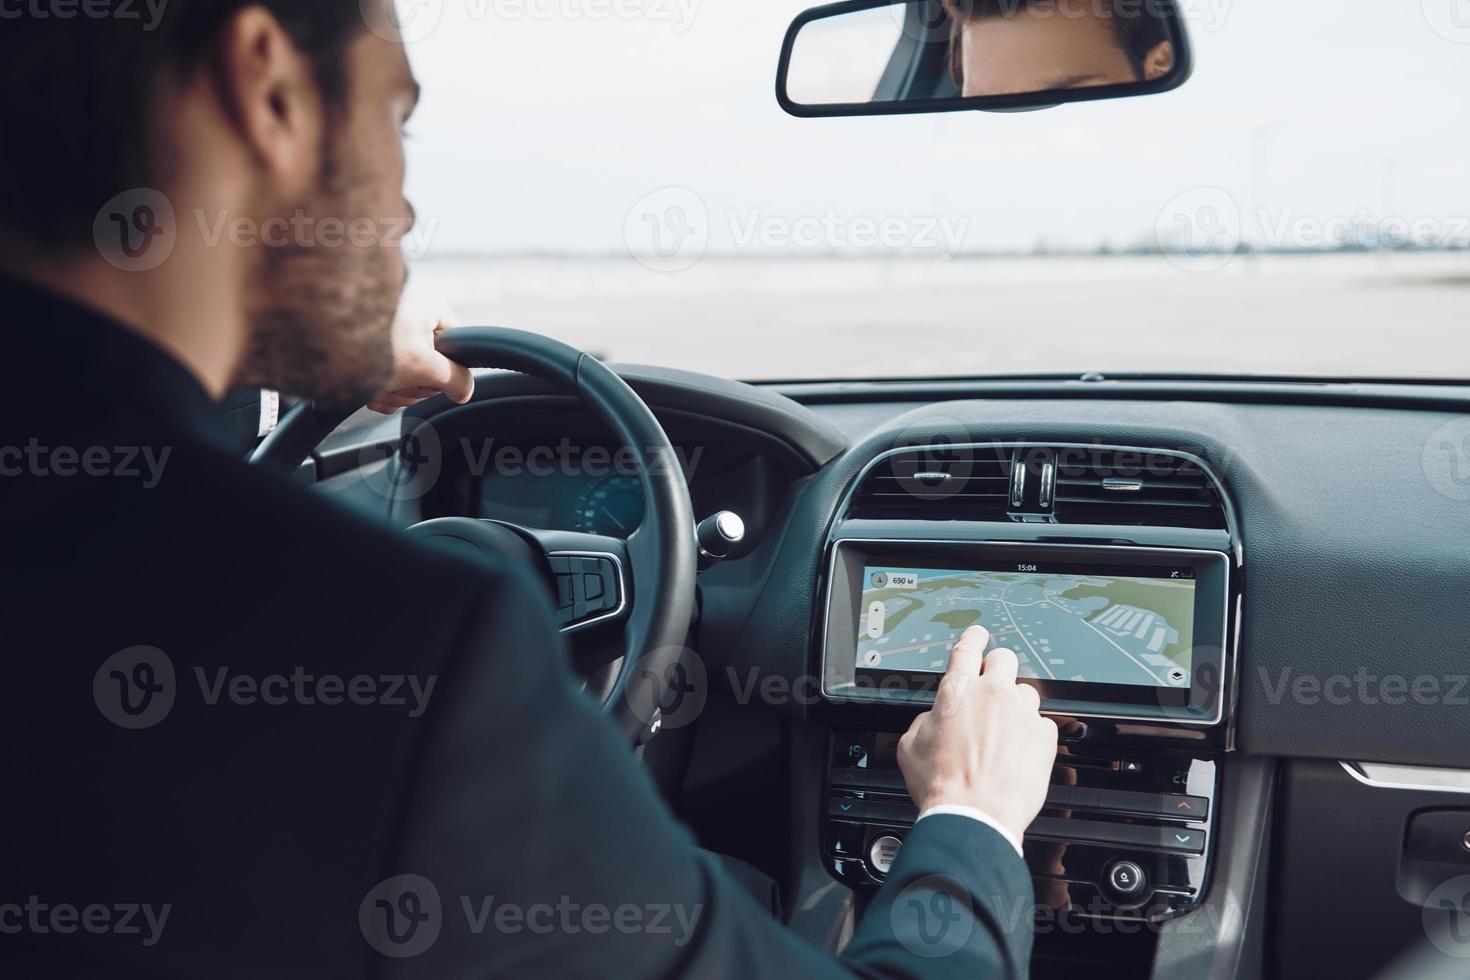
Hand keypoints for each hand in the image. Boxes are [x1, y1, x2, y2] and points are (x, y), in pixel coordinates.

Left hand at [367, 293, 473, 413]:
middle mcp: (414, 314)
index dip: (446, 373)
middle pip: (432, 366)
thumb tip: (467, 390)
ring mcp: (391, 329)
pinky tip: (366, 390)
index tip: (428, 381)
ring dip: (393, 391)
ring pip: (408, 374)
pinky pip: (387, 373)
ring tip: (375, 388)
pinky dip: (377, 388)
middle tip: (396, 386)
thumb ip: (455, 380)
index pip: (459, 349)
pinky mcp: (370, 344)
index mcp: (433, 309)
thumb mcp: (423, 366)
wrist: (314, 338)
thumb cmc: (367, 343)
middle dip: (412, 387)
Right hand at [897, 625, 1058, 844]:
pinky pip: (1042, 723)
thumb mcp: (911, 745)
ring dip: (1016, 706)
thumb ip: (926, 720)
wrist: (973, 817)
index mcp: (957, 691)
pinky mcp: (1043, 737)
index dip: (973, 637)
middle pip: (1004, 658)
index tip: (978, 634)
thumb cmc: (941, 786)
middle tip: (992, 687)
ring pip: (1026, 692)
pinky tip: (1018, 752)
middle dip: (998, 668)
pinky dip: (1031, 734)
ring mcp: (1021, 714)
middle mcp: (992, 695)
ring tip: (1003, 733)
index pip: (967, 648)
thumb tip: (936, 718)